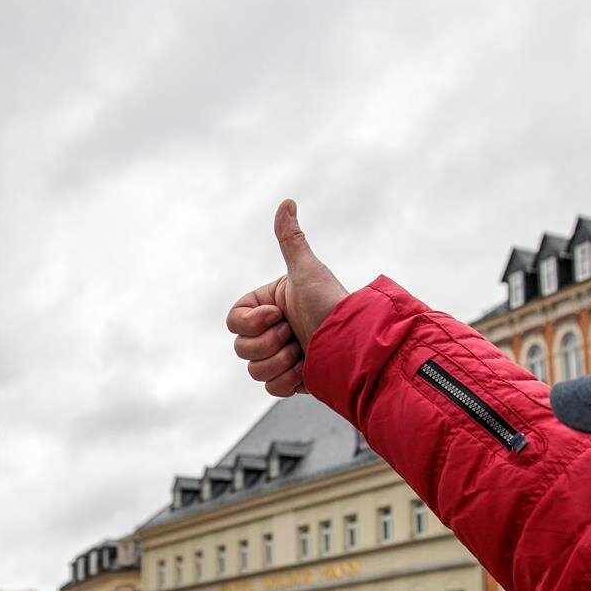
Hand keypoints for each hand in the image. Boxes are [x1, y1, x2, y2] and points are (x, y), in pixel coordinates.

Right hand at [227, 199, 348, 396]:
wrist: (355, 345)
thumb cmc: (332, 304)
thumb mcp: (307, 271)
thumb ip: (291, 240)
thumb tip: (287, 202)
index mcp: (268, 306)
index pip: (234, 321)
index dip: (251, 322)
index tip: (277, 314)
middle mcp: (272, 331)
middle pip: (241, 348)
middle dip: (269, 343)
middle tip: (293, 333)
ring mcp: (280, 356)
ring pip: (254, 370)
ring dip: (280, 362)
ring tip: (304, 352)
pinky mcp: (291, 380)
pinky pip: (270, 388)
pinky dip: (287, 381)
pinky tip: (307, 369)